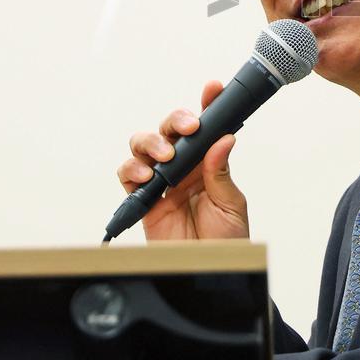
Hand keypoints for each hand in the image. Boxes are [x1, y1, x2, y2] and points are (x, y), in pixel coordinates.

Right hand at [117, 80, 248, 240]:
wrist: (209, 271)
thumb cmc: (225, 240)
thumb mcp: (231, 204)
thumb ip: (220, 172)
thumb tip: (223, 139)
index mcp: (208, 163)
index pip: (205, 128)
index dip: (207, 104)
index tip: (213, 88)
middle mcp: (183, 167)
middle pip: (170, 129)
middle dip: (175, 121)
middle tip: (188, 129)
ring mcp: (162, 181)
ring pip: (144, 145)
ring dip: (152, 143)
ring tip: (165, 157)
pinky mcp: (143, 200)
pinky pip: (128, 176)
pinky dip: (132, 169)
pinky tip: (146, 176)